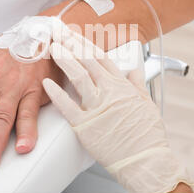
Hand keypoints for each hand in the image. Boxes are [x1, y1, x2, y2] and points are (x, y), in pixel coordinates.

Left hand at [42, 28, 193, 192]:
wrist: (146, 160)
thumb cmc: (147, 135)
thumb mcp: (147, 103)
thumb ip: (138, 84)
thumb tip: (135, 71)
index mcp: (122, 85)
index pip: (100, 57)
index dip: (85, 43)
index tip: (74, 34)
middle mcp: (109, 92)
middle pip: (87, 60)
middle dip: (71, 43)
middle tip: (58, 32)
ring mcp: (97, 107)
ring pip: (78, 76)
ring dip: (64, 60)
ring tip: (52, 48)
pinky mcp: (86, 125)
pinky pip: (67, 106)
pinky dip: (56, 94)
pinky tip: (46, 83)